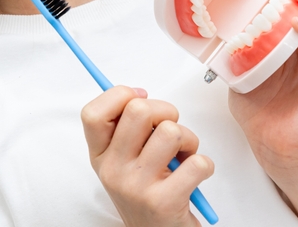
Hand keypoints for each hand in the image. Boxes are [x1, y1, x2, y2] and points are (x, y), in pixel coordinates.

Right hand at [81, 86, 213, 226]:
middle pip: (138, 110)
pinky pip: (197, 162)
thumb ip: (126, 128)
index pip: (93, 113)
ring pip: (172, 132)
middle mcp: (113, 171)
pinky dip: (204, 165)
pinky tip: (195, 176)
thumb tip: (139, 94)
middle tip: (169, 130)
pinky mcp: (164, 202)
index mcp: (100, 156)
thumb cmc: (146, 193)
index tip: (140, 98)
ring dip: (188, 139)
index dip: (119, 95)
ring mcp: (136, 187)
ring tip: (183, 156)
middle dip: (165, 111)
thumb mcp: (124, 161)